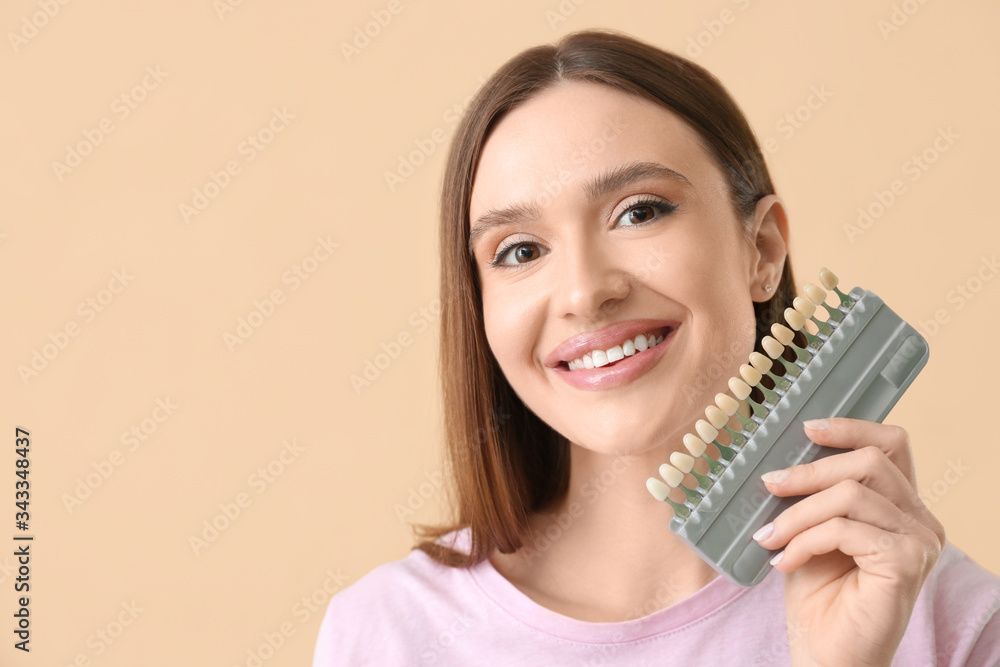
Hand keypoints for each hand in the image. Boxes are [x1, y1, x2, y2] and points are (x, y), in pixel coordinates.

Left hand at [752, 417, 945, 666]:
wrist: (828, 655)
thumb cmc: (819, 595)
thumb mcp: (811, 529)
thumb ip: (812, 494)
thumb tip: (782, 456)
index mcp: (902, 506)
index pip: (892, 444)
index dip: (852, 427)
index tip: (807, 428)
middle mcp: (920, 520)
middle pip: (868, 461)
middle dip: (810, 470)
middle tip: (769, 485)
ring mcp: (919, 542)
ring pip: (851, 493)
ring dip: (799, 512)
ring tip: (770, 536)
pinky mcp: (906, 563)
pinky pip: (844, 529)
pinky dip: (804, 539)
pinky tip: (784, 561)